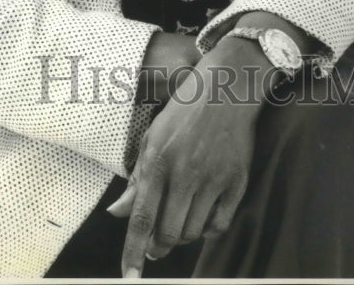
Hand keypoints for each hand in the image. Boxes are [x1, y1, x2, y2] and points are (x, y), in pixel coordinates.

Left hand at [108, 35, 269, 277]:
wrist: (228, 88)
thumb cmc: (184, 110)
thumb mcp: (153, 137)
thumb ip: (137, 179)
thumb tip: (117, 213)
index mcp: (158, 160)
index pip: (143, 218)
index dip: (133, 251)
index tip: (129, 277)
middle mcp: (185, 173)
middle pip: (168, 233)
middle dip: (158, 248)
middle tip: (155, 247)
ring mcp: (213, 179)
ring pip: (192, 232)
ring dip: (181, 237)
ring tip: (177, 222)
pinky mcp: (236, 182)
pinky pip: (219, 225)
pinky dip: (207, 230)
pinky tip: (200, 217)